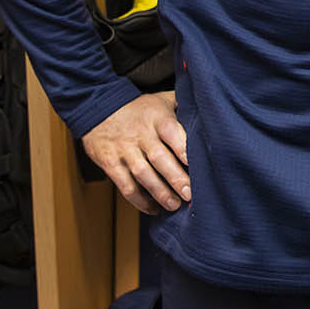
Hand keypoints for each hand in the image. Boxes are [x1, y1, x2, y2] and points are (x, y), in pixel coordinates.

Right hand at [82, 91, 190, 213]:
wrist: (97, 107)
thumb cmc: (138, 108)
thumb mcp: (161, 100)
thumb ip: (183, 105)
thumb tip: (212, 111)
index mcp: (157, 118)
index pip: (172, 133)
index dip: (184, 150)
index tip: (196, 166)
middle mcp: (141, 135)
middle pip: (160, 159)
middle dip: (176, 179)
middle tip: (189, 194)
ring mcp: (125, 150)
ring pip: (143, 175)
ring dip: (160, 193)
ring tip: (174, 205)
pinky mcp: (111, 164)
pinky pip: (126, 185)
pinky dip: (139, 200)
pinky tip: (153, 208)